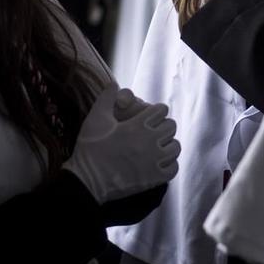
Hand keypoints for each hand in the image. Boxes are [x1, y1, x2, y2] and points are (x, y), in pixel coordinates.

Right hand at [64, 83, 179, 204]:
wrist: (87, 180)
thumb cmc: (90, 148)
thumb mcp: (95, 119)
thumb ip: (106, 98)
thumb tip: (114, 84)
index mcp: (138, 125)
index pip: (162, 110)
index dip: (157, 110)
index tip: (152, 115)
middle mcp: (150, 141)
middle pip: (171, 126)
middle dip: (164, 126)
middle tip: (155, 130)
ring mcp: (154, 160)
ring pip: (176, 147)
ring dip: (169, 144)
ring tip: (159, 146)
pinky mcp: (154, 178)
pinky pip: (174, 168)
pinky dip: (170, 164)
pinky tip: (160, 163)